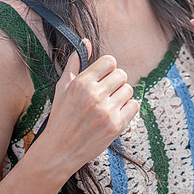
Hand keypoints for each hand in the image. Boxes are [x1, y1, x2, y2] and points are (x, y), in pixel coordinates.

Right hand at [40, 40, 139, 171]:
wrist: (59, 151)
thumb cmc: (60, 118)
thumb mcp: (62, 88)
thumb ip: (75, 63)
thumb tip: (86, 42)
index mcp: (81, 83)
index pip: (110, 61)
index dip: (108, 68)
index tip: (103, 77)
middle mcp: (95, 95)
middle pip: (122, 74)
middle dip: (116, 81)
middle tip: (107, 92)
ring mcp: (106, 111)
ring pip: (129, 90)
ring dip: (122, 95)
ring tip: (109, 104)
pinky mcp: (116, 126)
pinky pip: (134, 106)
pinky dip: (127, 108)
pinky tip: (115, 113)